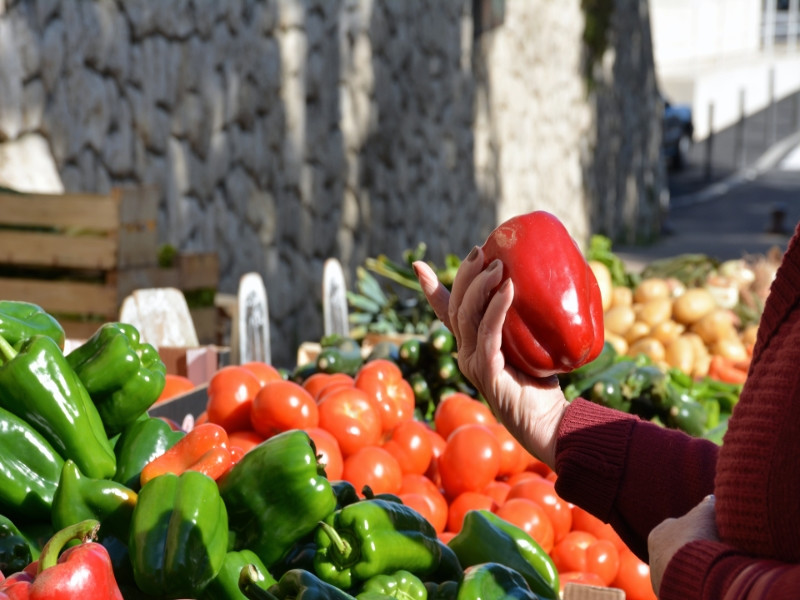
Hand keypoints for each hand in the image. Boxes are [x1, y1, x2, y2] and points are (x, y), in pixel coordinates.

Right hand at [413, 246, 568, 467]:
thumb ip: (519, 322)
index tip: (418, 267)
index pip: (446, 313)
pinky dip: (496, 308)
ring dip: (481, 286)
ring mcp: (473, 364)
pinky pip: (488, 334)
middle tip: (480, 251)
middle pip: (456, 307)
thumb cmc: (541, 383)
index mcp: (470, 346)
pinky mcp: (487, 373)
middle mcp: (465, 354)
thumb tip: (531, 285)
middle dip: (464, 275)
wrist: (549, 423)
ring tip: (498, 265)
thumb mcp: (526, 344)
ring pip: (467, 317)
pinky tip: (508, 289)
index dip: (431, 290)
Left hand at [648, 494, 718, 594]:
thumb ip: (707, 505)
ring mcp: (660, 578)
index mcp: (658, 534)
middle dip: (692, 553)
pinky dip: (695, 583)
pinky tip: (708, 581)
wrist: (693, 571)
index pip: (677, 531)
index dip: (695, 532)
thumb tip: (710, 498)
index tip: (709, 535)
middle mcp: (654, 556)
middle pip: (676, 552)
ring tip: (712, 571)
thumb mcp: (705, 514)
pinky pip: (684, 587)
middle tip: (712, 555)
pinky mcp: (669, 594)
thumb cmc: (697, 537)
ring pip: (679, 572)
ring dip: (693, 571)